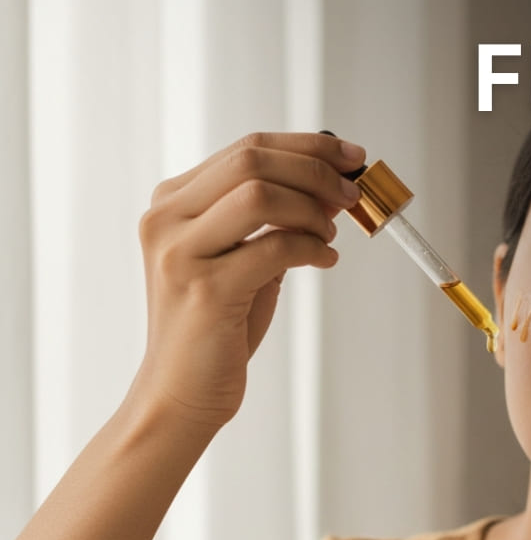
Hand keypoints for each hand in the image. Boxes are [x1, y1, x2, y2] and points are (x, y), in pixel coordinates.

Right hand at [134, 131, 362, 429]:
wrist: (182, 392)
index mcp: (174, 202)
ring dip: (312, 210)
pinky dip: (310, 249)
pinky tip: (325, 260)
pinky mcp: (204, 290)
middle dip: (316, 171)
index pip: (246, 148)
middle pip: (252, 160)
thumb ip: (279, 223)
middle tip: (354, 194)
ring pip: (259, 194)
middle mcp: (167, 218)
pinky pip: (272, 248)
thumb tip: (334, 187)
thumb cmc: (218, 329)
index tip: (352, 157)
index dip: (307, 147)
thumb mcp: (249, 262)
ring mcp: (181, 252)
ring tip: (331, 238)